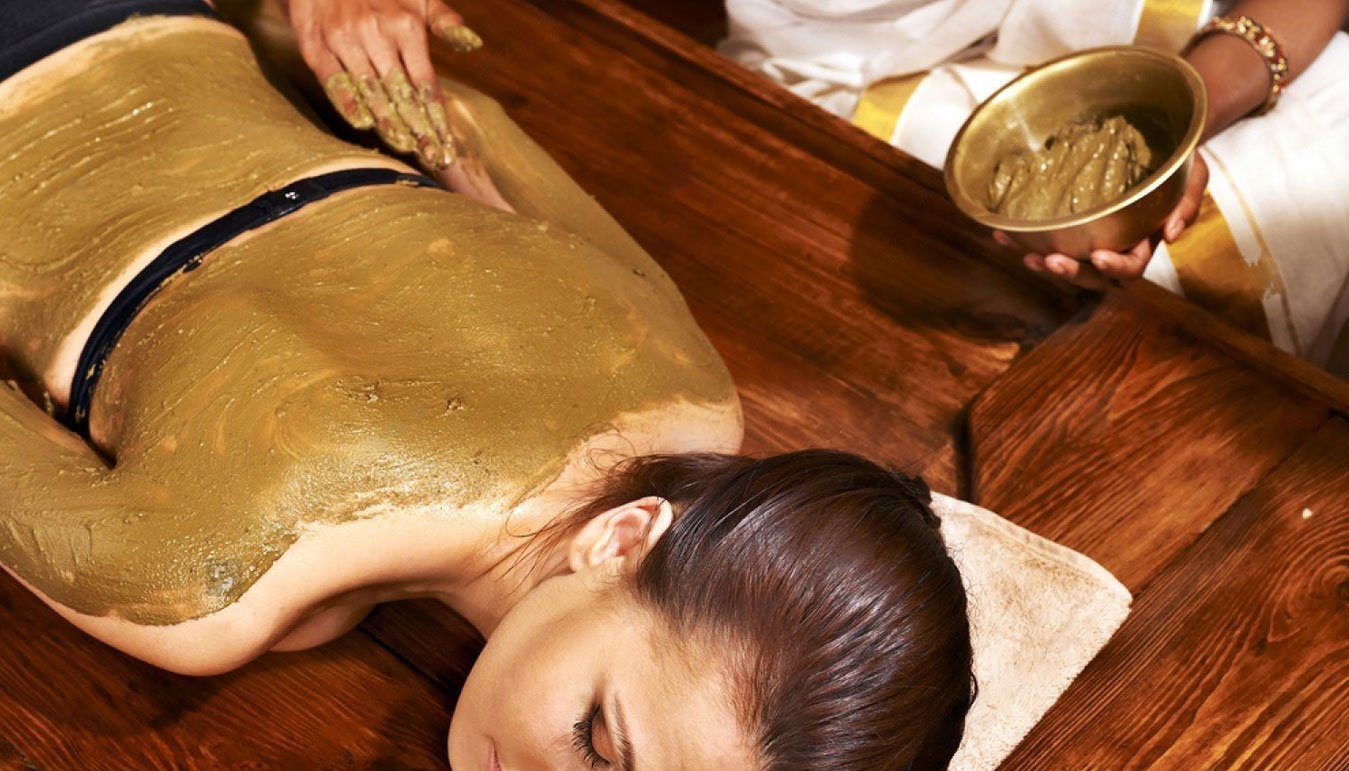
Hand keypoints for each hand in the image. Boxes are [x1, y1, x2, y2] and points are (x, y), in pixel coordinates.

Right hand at [287, 0, 483, 168]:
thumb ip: (445, 21)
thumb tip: (473, 43)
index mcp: (406, 26)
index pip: (426, 84)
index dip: (438, 119)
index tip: (448, 148)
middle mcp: (376, 34)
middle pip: (401, 94)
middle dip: (419, 130)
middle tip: (434, 159)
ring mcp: (345, 39)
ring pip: (370, 90)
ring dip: (389, 123)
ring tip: (407, 148)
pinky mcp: (315, 44)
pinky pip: (333, 79)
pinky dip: (347, 102)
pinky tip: (363, 124)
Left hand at [998, 153, 1209, 289]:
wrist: (1154, 138)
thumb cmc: (1175, 158)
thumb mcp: (1192, 174)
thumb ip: (1186, 202)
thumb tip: (1171, 236)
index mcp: (1142, 241)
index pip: (1130, 267)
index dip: (1114, 267)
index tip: (1100, 256)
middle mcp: (1112, 244)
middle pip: (1091, 274)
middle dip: (1069, 272)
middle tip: (1048, 261)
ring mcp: (1087, 236)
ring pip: (1063, 261)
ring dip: (1041, 262)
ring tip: (1022, 252)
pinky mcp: (1065, 223)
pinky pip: (1041, 237)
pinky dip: (1020, 238)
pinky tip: (1001, 233)